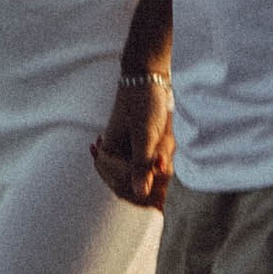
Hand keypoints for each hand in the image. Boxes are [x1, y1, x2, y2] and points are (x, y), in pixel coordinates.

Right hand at [92, 76, 173, 209]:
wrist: (149, 78)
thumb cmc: (143, 103)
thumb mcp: (145, 135)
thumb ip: (142, 165)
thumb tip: (141, 194)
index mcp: (108, 155)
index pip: (122, 186)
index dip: (143, 187)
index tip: (161, 169)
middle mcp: (116, 157)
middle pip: (139, 183)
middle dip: (156, 168)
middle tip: (162, 152)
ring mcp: (130, 153)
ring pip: (152, 173)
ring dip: (162, 155)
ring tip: (163, 135)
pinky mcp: (142, 148)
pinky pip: (157, 162)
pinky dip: (164, 151)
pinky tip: (164, 135)